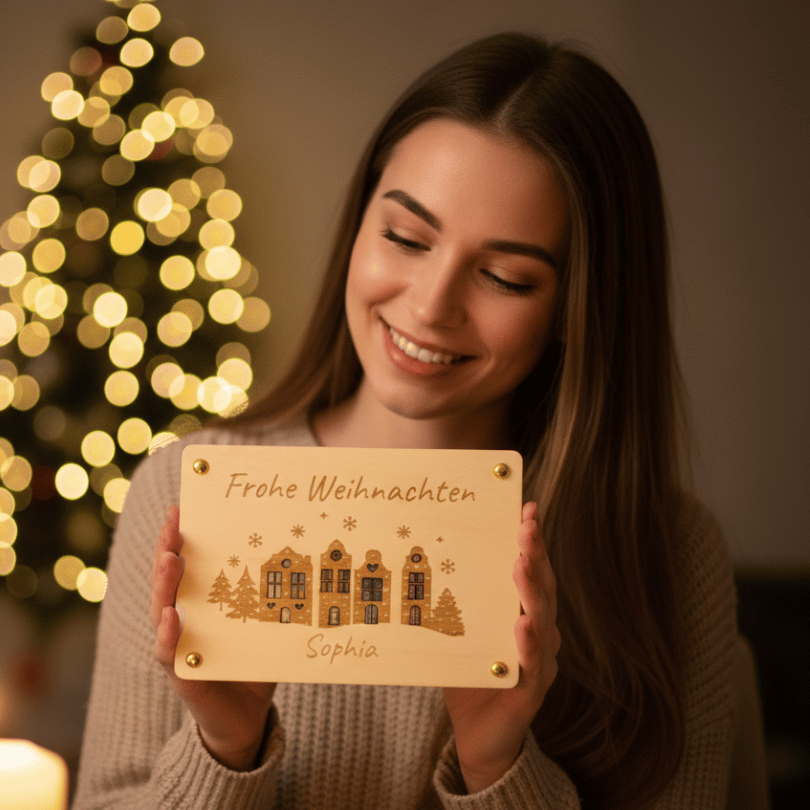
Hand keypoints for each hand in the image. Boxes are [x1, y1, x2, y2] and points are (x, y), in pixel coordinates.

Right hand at [150, 505, 276, 770]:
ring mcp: (178, 645)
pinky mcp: (182, 674)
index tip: (181, 508)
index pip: (184, 564)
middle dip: (167, 549)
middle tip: (173, 524)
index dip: (178, 537)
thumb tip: (307, 554)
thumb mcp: (262, 623)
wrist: (244, 717)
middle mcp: (182, 619)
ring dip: (163, 584)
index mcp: (199, 603)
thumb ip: (271, 597)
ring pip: (161, 609)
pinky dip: (168, 634)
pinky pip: (169, 652)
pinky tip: (170, 616)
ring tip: (169, 559)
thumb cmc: (252, 663)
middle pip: (168, 580)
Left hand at [443, 501, 559, 792]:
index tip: (528, 509)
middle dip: (535, 555)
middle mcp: (539, 633)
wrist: (479, 737)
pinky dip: (530, 644)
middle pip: (542, 588)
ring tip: (522, 564)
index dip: (533, 541)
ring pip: (542, 621)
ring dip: (532, 591)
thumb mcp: (460, 633)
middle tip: (526, 527)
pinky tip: (523, 625)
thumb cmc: (471, 678)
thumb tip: (424, 559)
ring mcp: (539, 661)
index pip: (532, 572)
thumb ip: (455, 603)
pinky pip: (534, 665)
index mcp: (523, 614)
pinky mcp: (532, 691)